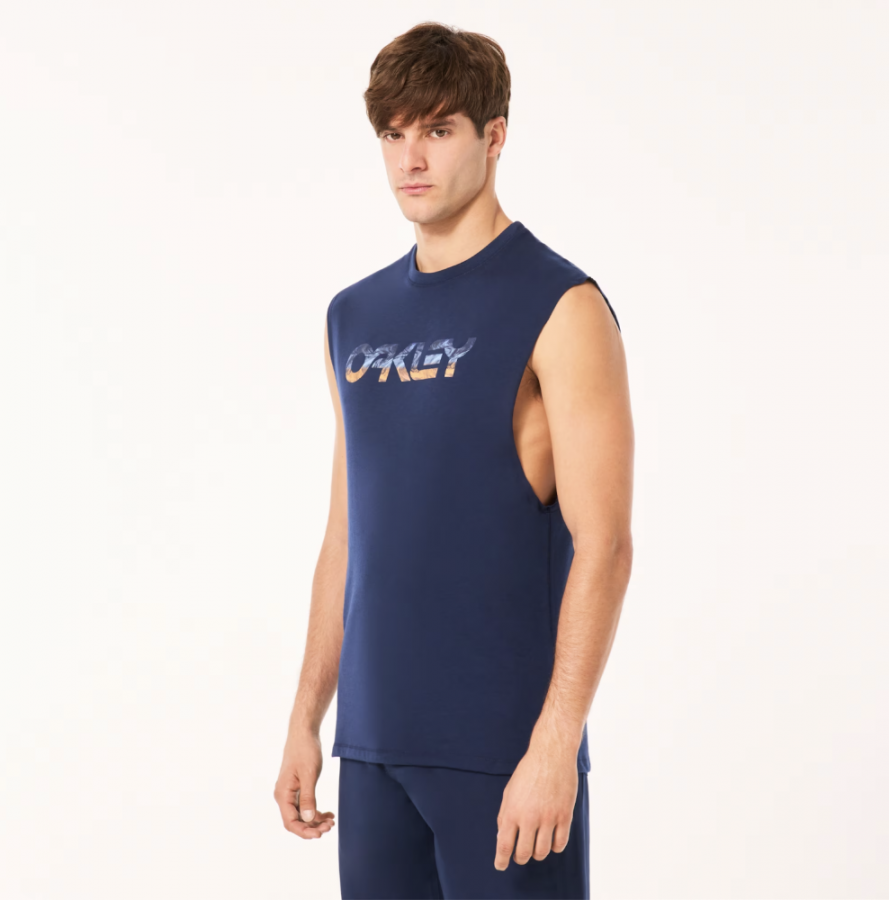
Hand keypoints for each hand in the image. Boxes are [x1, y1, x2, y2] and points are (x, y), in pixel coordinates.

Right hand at [273, 728, 335, 838]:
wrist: (304, 734)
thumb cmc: (305, 750)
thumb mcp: (309, 774)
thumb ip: (308, 797)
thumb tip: (308, 819)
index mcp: (282, 794)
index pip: (290, 822)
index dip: (304, 831)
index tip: (320, 834)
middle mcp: (283, 796)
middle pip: (296, 821)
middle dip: (313, 827)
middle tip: (330, 827)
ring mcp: (290, 793)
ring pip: (302, 815)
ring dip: (316, 821)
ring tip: (332, 821)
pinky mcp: (297, 789)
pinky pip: (305, 806)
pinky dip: (316, 811)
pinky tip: (329, 813)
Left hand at [494, 745, 577, 870]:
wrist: (551, 754)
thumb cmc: (528, 771)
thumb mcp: (509, 791)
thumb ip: (505, 815)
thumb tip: (502, 837)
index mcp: (512, 811)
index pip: (504, 845)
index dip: (501, 860)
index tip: (501, 866)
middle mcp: (529, 817)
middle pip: (524, 854)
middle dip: (520, 857)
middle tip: (520, 854)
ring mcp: (548, 818)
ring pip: (542, 852)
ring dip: (537, 853)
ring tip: (535, 844)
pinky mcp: (564, 816)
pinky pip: (560, 844)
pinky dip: (554, 847)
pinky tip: (551, 839)